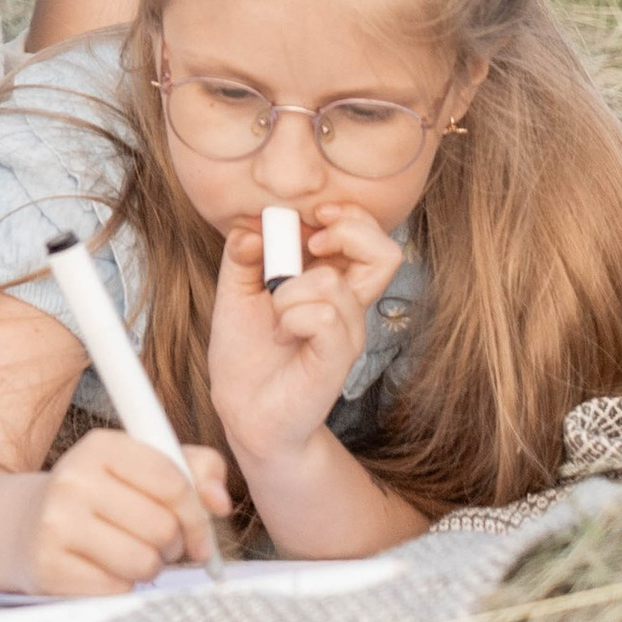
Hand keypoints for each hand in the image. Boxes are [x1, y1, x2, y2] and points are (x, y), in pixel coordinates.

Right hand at [12, 430, 231, 595]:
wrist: (21, 526)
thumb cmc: (99, 498)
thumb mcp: (141, 469)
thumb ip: (194, 470)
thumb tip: (221, 501)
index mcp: (102, 446)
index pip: (174, 482)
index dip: (197, 515)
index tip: (198, 532)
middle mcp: (74, 478)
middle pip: (163, 527)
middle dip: (170, 545)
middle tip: (154, 543)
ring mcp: (56, 523)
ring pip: (144, 563)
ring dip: (148, 567)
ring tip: (128, 554)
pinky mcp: (48, 567)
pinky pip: (118, 590)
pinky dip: (120, 586)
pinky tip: (102, 569)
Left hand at [206, 201, 398, 469]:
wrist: (243, 407)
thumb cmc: (246, 350)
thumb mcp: (235, 288)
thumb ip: (243, 253)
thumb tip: (252, 228)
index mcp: (329, 281)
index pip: (369, 236)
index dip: (347, 214)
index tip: (313, 214)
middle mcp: (346, 305)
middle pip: (386, 253)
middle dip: (346, 231)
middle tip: (309, 244)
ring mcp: (345, 333)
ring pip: (334, 283)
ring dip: (290, 288)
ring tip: (276, 310)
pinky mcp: (336, 358)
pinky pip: (324, 316)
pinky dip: (292, 313)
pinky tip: (282, 331)